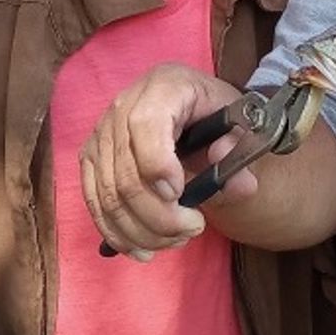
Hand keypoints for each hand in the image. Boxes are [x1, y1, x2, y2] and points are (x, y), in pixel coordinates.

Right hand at [81, 62, 257, 259]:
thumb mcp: (245, 126)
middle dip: (158, 214)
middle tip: (194, 228)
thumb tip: (237, 182)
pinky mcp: (91, 159)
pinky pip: (94, 202)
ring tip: (177, 240)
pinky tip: (144, 249)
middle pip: (125, 171)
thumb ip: (244, 154)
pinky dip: (117, 233)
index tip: (181, 196)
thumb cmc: (221, 117)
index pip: (146, 124)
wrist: (198, 111)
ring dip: (142, 229)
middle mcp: (124, 104)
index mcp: (165, 85)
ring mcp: (101, 133)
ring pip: (108, 194)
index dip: (158, 165)